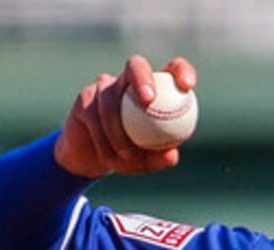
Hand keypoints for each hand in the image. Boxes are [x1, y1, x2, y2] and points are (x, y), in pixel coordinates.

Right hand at [54, 55, 197, 179]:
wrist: (93, 157)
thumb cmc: (130, 155)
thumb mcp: (148, 160)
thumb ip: (160, 156)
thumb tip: (172, 154)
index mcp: (155, 89)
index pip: (172, 69)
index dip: (181, 70)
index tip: (188, 85)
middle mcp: (128, 80)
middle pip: (136, 65)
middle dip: (142, 78)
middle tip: (148, 100)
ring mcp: (104, 85)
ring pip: (111, 101)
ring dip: (120, 132)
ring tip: (128, 157)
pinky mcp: (85, 97)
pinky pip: (95, 117)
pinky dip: (105, 142)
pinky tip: (111, 158)